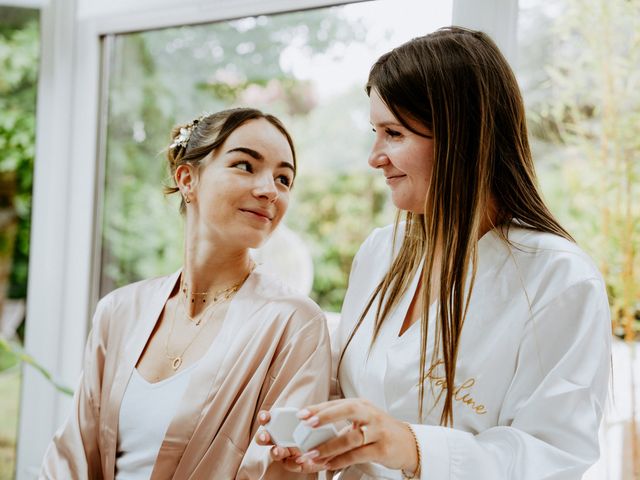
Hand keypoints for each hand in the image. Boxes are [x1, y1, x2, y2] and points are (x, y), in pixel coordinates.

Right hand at [254, 410, 328, 473]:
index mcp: (282, 424)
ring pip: (275, 453)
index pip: (268, 419)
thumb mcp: (316, 418)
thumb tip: (305, 413)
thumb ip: (310, 414)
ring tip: (279, 451)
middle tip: (265, 437)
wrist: (332, 445)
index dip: (264, 417)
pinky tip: (299, 460)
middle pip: (265, 438)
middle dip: (262, 437)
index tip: (266, 417)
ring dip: (275, 452)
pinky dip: (293, 463)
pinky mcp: (295, 463)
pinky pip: (290, 464)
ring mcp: (287, 452)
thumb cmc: (320, 428)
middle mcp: (281, 438)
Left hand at [295, 399, 418, 472]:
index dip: (319, 408)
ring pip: (351, 437)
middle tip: (307, 424)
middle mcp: (370, 414)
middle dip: (326, 416)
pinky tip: (329, 464)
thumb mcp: (362, 420)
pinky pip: (358, 455)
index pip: (337, 403)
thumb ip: (341, 422)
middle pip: (348, 410)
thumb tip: (311, 429)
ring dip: (330, 447)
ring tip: (313, 454)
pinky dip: (341, 460)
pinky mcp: (382, 449)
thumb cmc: (379, 430)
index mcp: (362, 405)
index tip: (302, 414)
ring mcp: (378, 431)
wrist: (407, 443)